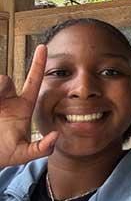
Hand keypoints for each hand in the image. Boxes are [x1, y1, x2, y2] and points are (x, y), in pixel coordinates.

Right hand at [0, 45, 57, 167]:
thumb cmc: (2, 154)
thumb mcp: (23, 154)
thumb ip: (41, 149)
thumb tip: (55, 136)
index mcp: (23, 106)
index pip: (34, 80)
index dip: (38, 64)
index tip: (43, 46)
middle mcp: (8, 99)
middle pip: (5, 81)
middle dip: (0, 86)